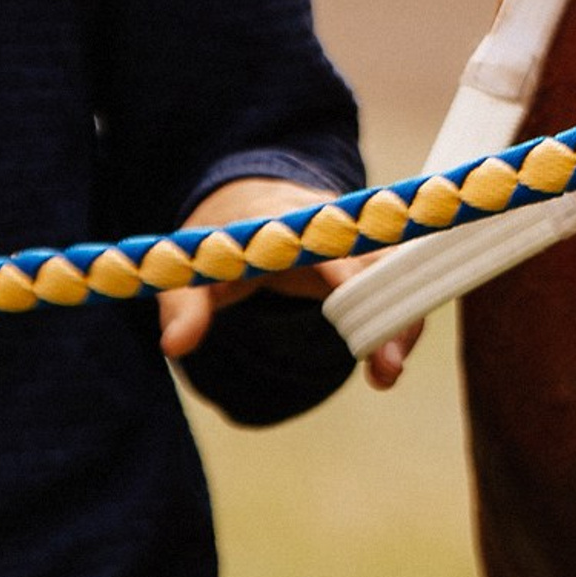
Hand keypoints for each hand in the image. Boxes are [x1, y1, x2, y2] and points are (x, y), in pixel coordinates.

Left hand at [159, 178, 422, 389]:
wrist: (251, 201)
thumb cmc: (225, 236)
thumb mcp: (196, 266)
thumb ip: (185, 305)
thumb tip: (174, 347)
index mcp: (291, 222)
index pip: (328, 243)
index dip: (345, 273)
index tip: (353, 307)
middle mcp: (335, 226)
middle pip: (377, 260)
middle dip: (388, 309)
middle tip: (385, 366)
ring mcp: (357, 242)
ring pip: (398, 275)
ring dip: (400, 321)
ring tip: (386, 374)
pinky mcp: (369, 261)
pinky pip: (397, 287)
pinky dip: (398, 321)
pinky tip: (385, 362)